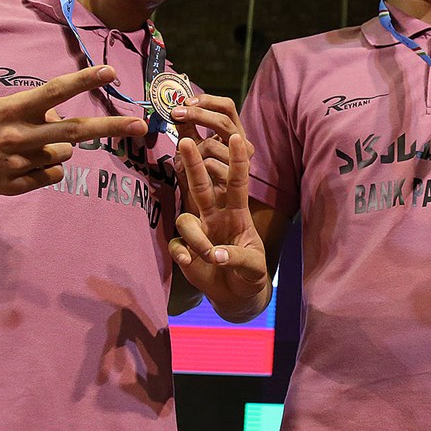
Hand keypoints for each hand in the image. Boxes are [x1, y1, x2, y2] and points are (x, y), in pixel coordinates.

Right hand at [0, 64, 146, 195]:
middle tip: (140, 125)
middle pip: (75, 131)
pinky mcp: (15, 185)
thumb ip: (31, 111)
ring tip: (30, 144)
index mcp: (12, 110)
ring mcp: (18, 163)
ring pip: (64, 154)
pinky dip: (46, 168)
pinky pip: (50, 175)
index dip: (84, 80)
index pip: (54, 91)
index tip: (110, 71)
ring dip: (59, 147)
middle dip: (111, 126)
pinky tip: (22, 163)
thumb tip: (62, 117)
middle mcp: (19, 136)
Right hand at [169, 133, 270, 321]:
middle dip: (194, 164)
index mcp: (237, 213)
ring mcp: (199, 231)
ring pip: (186, 219)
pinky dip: (182, 253)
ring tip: (209, 256)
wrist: (238, 293)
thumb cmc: (250, 272)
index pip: (237, 182)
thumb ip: (238, 258)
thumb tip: (216, 254)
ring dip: (196, 237)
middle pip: (202, 186)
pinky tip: (189, 263)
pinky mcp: (185, 249)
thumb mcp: (253, 266)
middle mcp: (215, 216)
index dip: (237, 161)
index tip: (238, 137)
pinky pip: (177, 245)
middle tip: (185, 141)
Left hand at [170, 92, 253, 206]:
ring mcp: (243, 165)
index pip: (227, 107)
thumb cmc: (203, 184)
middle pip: (224, 121)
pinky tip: (192, 181)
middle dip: (198, 114)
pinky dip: (195, 171)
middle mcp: (243, 148)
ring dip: (192, 153)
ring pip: (212, 145)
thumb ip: (188, 131)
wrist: (214, 223)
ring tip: (182, 165)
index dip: (208, 101)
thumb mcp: (193, 151)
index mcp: (235, 135)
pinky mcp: (238, 183)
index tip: (185, 101)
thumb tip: (175, 109)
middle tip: (176, 114)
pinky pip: (209, 166)